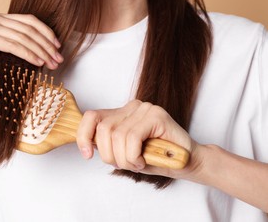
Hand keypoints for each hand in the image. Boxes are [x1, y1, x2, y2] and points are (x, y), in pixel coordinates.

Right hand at [0, 11, 62, 89]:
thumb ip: (15, 45)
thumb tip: (44, 50)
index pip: (28, 21)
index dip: (46, 33)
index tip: (58, 47)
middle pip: (28, 28)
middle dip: (47, 44)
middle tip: (58, 59)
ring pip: (22, 36)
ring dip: (41, 51)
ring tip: (51, 63)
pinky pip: (11, 45)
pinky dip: (27, 53)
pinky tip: (38, 62)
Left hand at [76, 100, 198, 177]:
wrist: (188, 162)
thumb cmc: (156, 159)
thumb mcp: (124, 153)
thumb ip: (108, 145)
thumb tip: (87, 145)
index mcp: (121, 114)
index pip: (91, 117)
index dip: (84, 136)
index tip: (87, 154)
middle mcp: (131, 107)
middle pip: (103, 129)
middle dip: (109, 155)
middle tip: (125, 164)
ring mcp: (144, 109)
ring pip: (117, 136)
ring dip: (124, 159)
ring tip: (138, 163)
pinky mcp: (156, 115)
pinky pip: (132, 138)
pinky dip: (134, 156)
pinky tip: (144, 161)